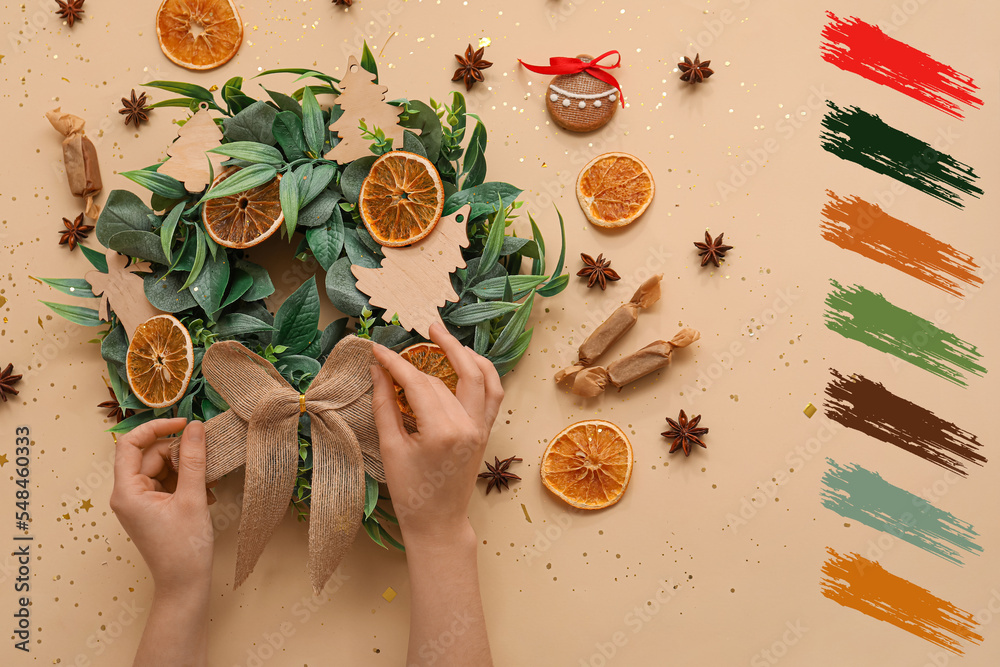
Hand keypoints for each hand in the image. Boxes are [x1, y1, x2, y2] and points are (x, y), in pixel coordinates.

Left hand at [111, 418, 213, 593]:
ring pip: (162, 468)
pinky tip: (206, 493)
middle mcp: (127, 494)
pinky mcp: (151, 509)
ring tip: (209, 480)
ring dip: (187, 469)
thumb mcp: (192, 498)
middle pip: (151, 455)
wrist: (184, 585)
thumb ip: (194, 459)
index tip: (185, 423)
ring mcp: (139, 502)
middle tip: (207, 457)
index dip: (156, 427)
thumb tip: (196, 427)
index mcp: (127, 491)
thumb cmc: (184, 548)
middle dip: (179, 453)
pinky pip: (167, 483)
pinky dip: (186, 482)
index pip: (130, 443)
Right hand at [370, 322, 503, 544]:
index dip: (395, 363)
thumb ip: (384, 405)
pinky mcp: (486, 431)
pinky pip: (494, 393)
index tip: (377, 349)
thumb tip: (377, 370)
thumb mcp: (391, 448)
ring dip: (462, 352)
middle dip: (419, 358)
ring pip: (478, 377)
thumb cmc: (411, 492)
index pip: (416, 384)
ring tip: (441, 334)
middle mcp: (467, 425)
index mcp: (441, 432)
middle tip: (404, 339)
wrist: (438, 522)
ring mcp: (481, 427)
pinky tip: (468, 358)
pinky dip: (484, 372)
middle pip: (441, 380)